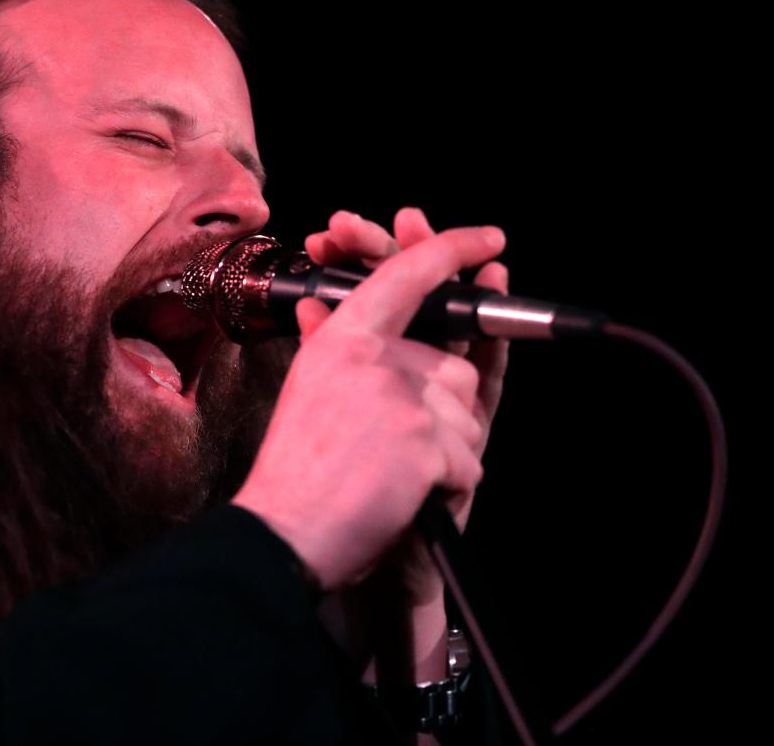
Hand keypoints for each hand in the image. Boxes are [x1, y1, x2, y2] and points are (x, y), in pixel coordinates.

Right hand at [230, 208, 506, 592]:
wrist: (285, 533)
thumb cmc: (296, 470)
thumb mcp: (304, 392)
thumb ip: (323, 343)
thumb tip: (317, 306)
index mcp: (343, 339)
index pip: (407, 275)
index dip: (451, 248)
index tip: (487, 240)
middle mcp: (374, 357)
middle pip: (451, 364)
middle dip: (440, 409)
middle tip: (397, 446)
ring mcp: (402, 397)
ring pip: (466, 414)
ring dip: (445, 452)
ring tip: (394, 476)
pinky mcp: (425, 441)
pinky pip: (467, 460)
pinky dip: (447, 486)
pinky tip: (406, 497)